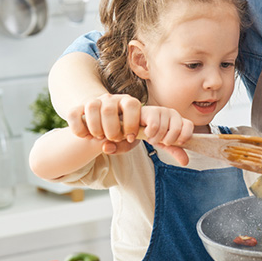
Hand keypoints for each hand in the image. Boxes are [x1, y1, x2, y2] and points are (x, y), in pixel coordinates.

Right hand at [67, 94, 193, 163]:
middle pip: (117, 104)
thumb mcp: (145, 138)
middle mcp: (113, 100)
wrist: (98, 128)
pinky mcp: (76, 110)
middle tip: (118, 138)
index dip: (137, 123)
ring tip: (102, 138)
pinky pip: (75, 115)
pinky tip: (85, 136)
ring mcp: (94, 103)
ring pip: (96, 106)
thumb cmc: (127, 134)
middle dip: (119, 125)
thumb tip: (186, 160)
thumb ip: (166, 145)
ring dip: (99, 127)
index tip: (136, 137)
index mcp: (132, 105)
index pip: (136, 105)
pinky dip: (80, 128)